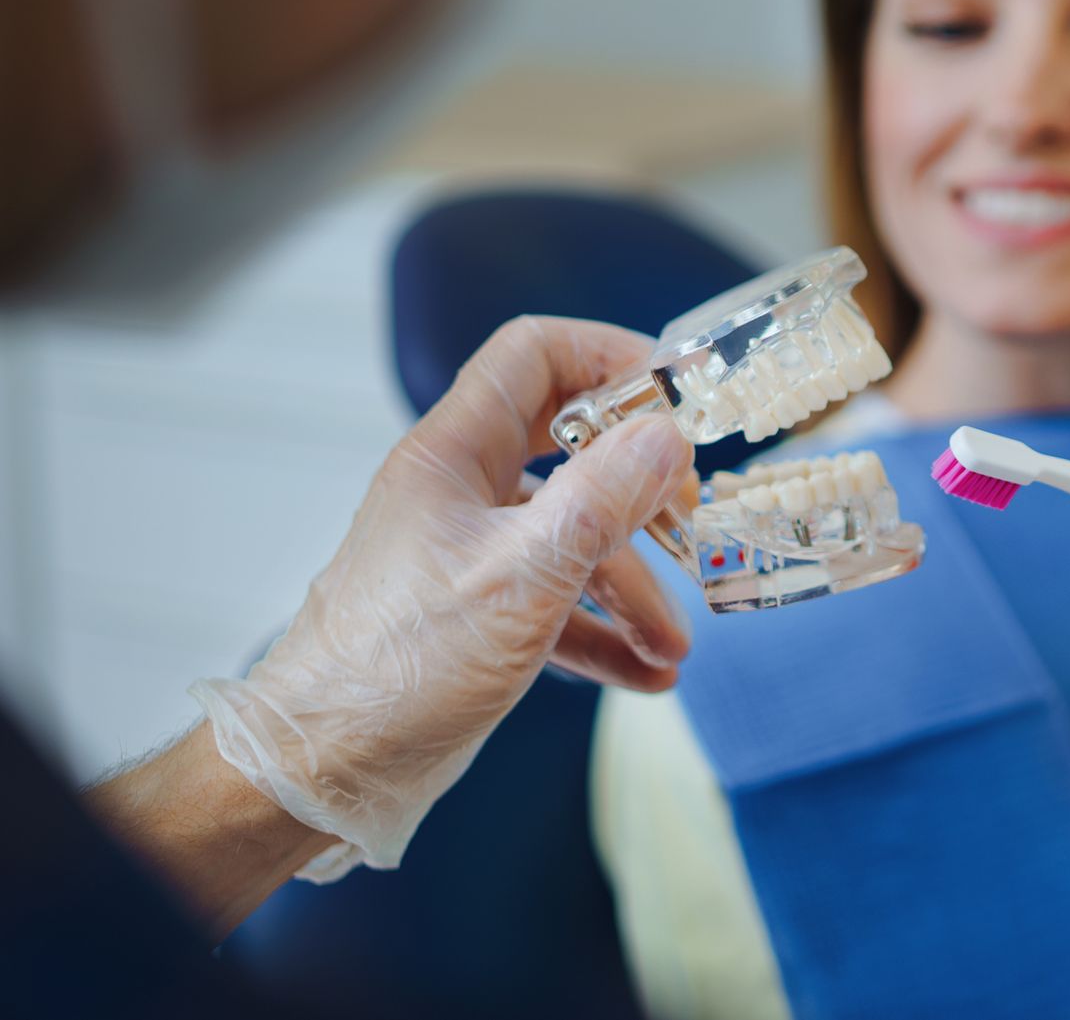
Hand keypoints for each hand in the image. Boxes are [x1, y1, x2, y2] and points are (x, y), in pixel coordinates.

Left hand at [189, 316, 692, 879]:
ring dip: (634, 587)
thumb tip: (666, 435)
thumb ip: (600, 500)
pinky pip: (557, 604)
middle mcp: (460, 492)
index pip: (533, 356)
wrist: (320, 772)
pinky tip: (648, 672)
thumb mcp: (522, 577)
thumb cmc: (398, 668)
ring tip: (675, 643)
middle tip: (689, 517)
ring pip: (571, 539)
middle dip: (640, 485)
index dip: (608, 357)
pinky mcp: (477, 615)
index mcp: (454, 454)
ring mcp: (469, 555)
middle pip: (568, 448)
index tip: (674, 395)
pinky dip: (605, 633)